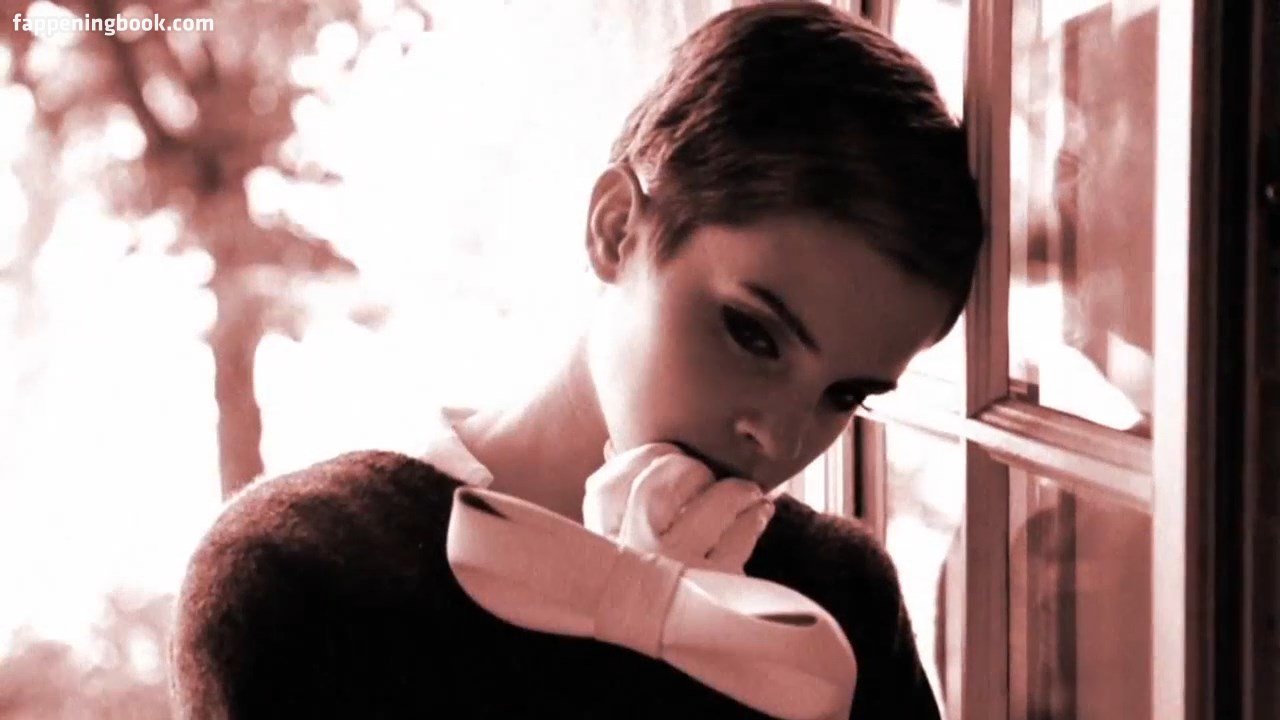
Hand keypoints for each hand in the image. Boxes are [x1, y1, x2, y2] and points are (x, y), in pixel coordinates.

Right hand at [582, 442, 775, 573]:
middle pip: (659, 486)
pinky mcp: (713, 591)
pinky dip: (754, 519)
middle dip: (691, 469)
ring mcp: (671, 573)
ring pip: (709, 505)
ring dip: (736, 491)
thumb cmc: (642, 590)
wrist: (661, 662)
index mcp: (599, 541)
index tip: (669, 455)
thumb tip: (614, 444)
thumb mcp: (614, 546)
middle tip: (708, 474)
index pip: (613, 479)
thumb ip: (614, 497)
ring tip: (749, 491)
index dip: (649, 456)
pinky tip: (759, 513)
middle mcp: (629, 557)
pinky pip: (740, 537)